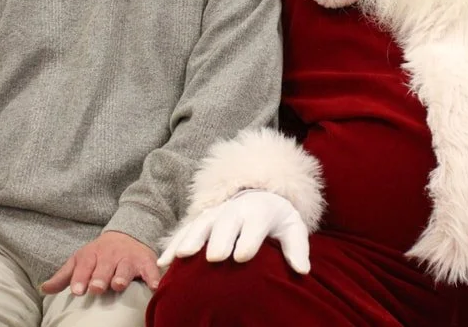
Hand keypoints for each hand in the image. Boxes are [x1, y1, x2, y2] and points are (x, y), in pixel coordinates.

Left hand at [41, 231, 158, 295]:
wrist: (128, 234)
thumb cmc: (100, 254)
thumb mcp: (81, 260)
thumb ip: (64, 276)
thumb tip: (44, 289)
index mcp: (92, 255)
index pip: (84, 265)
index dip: (80, 277)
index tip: (77, 290)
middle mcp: (110, 256)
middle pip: (104, 267)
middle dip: (100, 277)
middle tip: (96, 287)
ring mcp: (129, 258)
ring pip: (125, 268)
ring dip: (122, 276)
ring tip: (118, 284)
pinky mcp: (146, 262)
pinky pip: (150, 269)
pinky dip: (153, 277)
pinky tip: (153, 286)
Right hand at [158, 190, 309, 273]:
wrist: (259, 196)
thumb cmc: (277, 220)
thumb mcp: (293, 229)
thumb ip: (297, 249)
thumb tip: (303, 270)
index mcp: (260, 212)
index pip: (254, 226)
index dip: (248, 240)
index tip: (242, 257)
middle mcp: (235, 210)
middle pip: (226, 224)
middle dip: (220, 239)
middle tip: (214, 257)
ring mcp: (216, 214)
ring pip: (201, 225)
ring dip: (191, 239)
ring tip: (183, 256)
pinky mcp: (201, 220)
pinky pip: (185, 231)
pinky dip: (173, 245)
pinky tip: (164, 262)